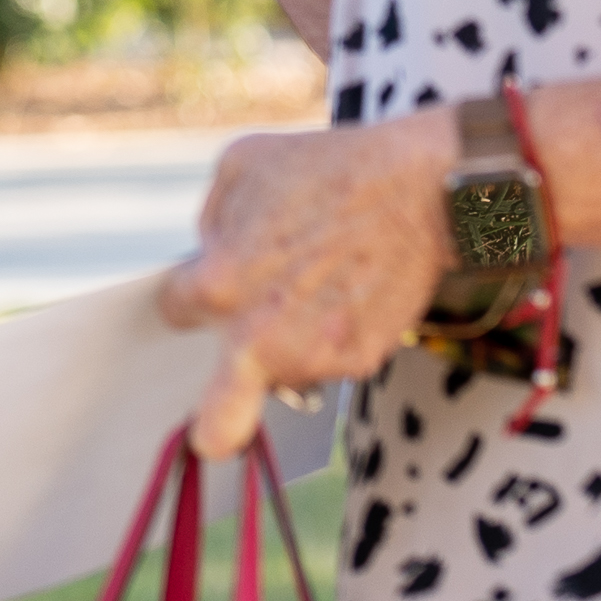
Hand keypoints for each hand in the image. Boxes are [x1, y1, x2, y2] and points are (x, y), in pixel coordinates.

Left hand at [155, 116, 451, 455]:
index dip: (191, 294)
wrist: (424, 192)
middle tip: (208, 436)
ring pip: (281, 372)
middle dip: (211, 430)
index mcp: (220, 283)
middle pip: (218, 425)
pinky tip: (351, 289)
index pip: (175, 310)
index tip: (204, 292)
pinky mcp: (359, 361)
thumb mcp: (243, 164)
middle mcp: (260, 335)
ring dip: (286, 345)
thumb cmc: (332, 169)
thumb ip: (212, 219)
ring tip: (317, 287)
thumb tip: (209, 252)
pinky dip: (333, 334)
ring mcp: (313, 356)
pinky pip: (328, 360)